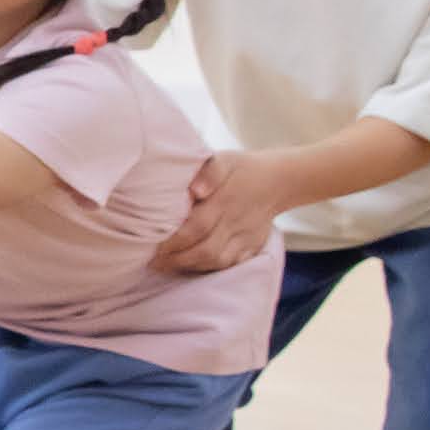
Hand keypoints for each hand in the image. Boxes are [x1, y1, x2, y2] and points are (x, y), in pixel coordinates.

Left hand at [154, 149, 295, 275]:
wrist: (279, 180)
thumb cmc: (241, 168)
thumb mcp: (224, 160)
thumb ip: (209, 171)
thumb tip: (195, 190)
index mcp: (225, 201)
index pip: (196, 227)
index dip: (173, 241)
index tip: (151, 245)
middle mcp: (235, 223)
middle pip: (204, 250)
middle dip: (176, 260)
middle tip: (152, 262)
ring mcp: (246, 238)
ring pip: (217, 261)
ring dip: (190, 267)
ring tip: (165, 266)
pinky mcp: (252, 247)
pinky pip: (230, 265)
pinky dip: (208, 269)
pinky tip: (189, 267)